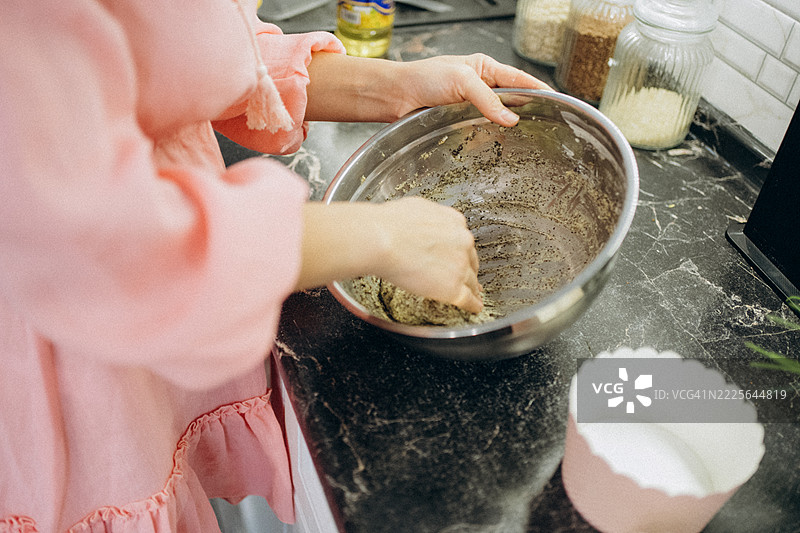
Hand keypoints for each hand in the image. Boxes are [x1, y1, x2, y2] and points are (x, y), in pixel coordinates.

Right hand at [296, 198, 482, 312]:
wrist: (382, 240)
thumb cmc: (390, 224)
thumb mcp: (418, 208)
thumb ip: (431, 219)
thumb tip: (427, 222)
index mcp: (455, 222)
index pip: (463, 240)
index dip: (460, 251)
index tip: (459, 257)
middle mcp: (463, 242)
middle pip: (470, 260)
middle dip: (466, 268)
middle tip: (463, 275)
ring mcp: (460, 266)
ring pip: (471, 280)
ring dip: (472, 288)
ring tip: (473, 295)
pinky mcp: (453, 287)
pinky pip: (468, 299)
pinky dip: (473, 305)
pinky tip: (474, 307)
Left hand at [305, 52, 549, 125]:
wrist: (395, 96)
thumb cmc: (423, 79)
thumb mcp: (461, 82)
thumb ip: (488, 99)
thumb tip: (512, 119)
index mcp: (485, 69)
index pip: (521, 80)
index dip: (541, 91)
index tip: (559, 103)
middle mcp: (480, 88)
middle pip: (512, 102)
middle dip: (528, 114)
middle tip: (547, 129)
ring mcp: (470, 108)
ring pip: (497, 121)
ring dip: (506, 132)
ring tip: (526, 143)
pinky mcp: (459, 125)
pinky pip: (480, 135)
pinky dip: (488, 142)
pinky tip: (496, 150)